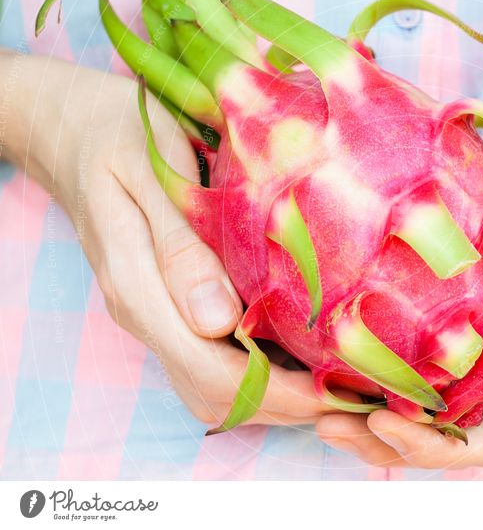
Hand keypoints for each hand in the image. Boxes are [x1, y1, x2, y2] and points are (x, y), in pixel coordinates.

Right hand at [3, 54, 332, 426]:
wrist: (77, 133)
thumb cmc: (118, 138)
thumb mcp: (150, 177)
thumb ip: (180, 249)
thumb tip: (218, 323)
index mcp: (138, 287)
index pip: (209, 369)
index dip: (275, 388)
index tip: (333, 387)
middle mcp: (146, 315)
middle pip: (215, 393)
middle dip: (284, 403)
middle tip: (349, 394)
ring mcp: (156, 315)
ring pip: (214, 389)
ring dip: (275, 396)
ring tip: (336, 384)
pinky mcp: (169, 308)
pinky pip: (213, 363)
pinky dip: (260, 373)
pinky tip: (302, 356)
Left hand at [314, 109, 482, 467]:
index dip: (437, 447)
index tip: (382, 423)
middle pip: (442, 424)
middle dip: (385, 437)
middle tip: (327, 424)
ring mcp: (474, 324)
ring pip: (417, 386)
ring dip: (368, 401)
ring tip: (312, 397)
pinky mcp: (449, 288)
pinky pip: (408, 327)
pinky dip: (373, 346)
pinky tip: (326, 340)